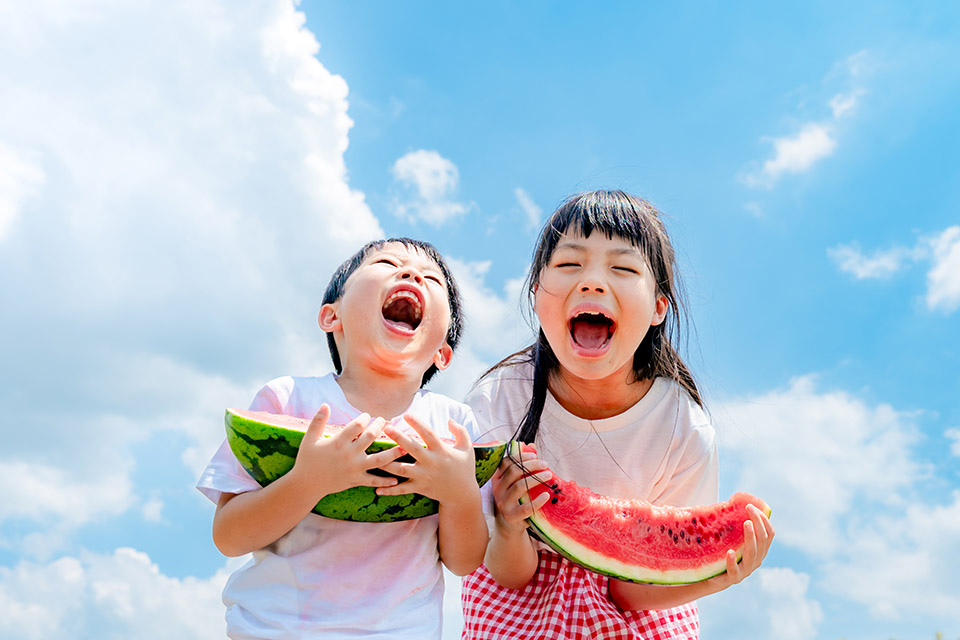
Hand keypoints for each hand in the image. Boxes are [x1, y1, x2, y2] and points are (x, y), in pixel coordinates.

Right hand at [290, 405, 405, 500]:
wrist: (306, 484)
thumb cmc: (307, 459)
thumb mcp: (310, 438)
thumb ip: (318, 420)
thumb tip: (325, 404)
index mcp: (338, 442)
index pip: (357, 425)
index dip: (364, 418)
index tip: (368, 415)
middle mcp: (349, 454)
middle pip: (370, 437)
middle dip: (380, 427)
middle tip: (385, 421)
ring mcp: (354, 468)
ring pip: (379, 459)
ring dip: (393, 453)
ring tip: (404, 447)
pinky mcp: (356, 480)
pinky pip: (373, 481)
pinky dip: (385, 481)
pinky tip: (396, 480)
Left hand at [375, 414, 476, 505]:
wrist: (462, 494)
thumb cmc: (464, 468)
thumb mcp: (467, 448)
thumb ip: (460, 432)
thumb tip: (449, 420)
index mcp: (441, 451)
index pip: (428, 434)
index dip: (418, 424)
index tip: (406, 414)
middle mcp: (431, 463)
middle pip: (412, 449)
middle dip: (399, 438)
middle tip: (386, 428)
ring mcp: (424, 476)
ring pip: (402, 469)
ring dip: (387, 463)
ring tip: (374, 455)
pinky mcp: (419, 488)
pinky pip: (402, 490)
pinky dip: (390, 490)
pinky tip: (377, 489)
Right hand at [490, 444, 552, 536]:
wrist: (510, 524)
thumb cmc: (516, 498)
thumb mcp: (516, 481)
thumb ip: (523, 464)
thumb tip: (531, 446)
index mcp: (497, 479)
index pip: (506, 463)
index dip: (520, 457)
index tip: (535, 455)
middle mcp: (497, 490)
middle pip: (513, 472)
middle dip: (531, 465)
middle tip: (545, 464)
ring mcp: (503, 503)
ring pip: (519, 487)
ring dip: (536, 479)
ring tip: (549, 475)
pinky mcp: (512, 516)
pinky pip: (526, 508)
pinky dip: (538, 501)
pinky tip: (546, 495)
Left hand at [709, 504, 774, 587]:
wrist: (714, 578)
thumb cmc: (725, 553)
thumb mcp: (734, 539)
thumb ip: (737, 527)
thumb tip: (731, 503)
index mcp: (760, 550)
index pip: (769, 534)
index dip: (764, 520)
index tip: (753, 506)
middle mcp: (756, 560)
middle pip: (762, 540)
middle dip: (758, 522)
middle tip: (749, 508)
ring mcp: (746, 570)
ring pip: (752, 553)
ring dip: (750, 537)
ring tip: (746, 524)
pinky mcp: (733, 578)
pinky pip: (734, 570)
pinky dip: (733, 561)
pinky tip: (730, 552)